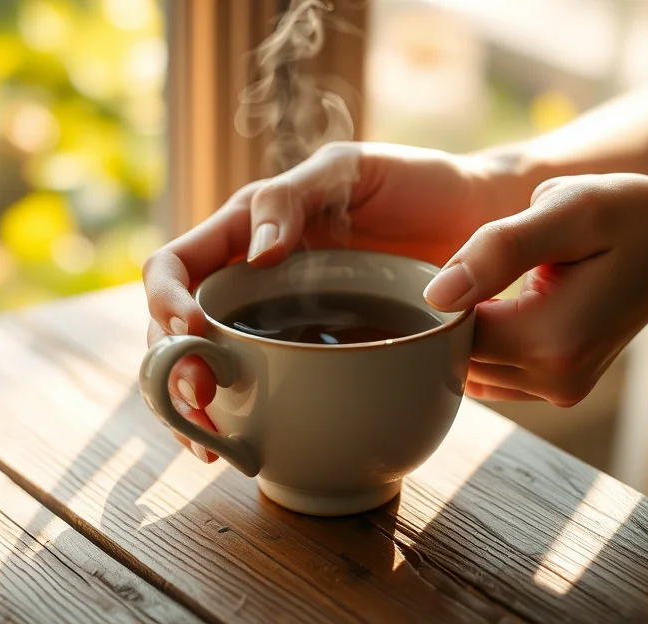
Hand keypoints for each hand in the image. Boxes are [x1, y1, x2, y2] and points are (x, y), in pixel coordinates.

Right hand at [144, 142, 498, 460]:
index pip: (176, 266)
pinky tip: (248, 449)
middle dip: (171, 373)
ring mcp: (283, 327)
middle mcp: (253, 283)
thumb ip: (294, 197)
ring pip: (211, 373)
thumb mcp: (351, 170)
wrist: (482, 222)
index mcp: (248, 231)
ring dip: (196, 414)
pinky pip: (269, 394)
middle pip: (176, 333)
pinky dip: (247, 424)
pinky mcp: (318, 361)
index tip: (192, 332)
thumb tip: (255, 255)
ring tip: (211, 447)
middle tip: (200, 406)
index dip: (165, 300)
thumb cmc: (417, 183)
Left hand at [424, 173, 647, 405]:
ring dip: (467, 329)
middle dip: (451, 314)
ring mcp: (559, 391)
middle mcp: (554, 380)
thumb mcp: (567, 210)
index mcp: (550, 341)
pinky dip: (487, 342)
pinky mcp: (560, 388)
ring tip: (488, 279)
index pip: (449, 335)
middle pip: (457, 357)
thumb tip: (437, 295)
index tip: (457, 257)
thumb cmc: (632, 216)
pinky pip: (494, 372)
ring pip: (471, 368)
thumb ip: (500, 249)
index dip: (438, 297)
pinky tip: (500, 302)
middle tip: (471, 261)